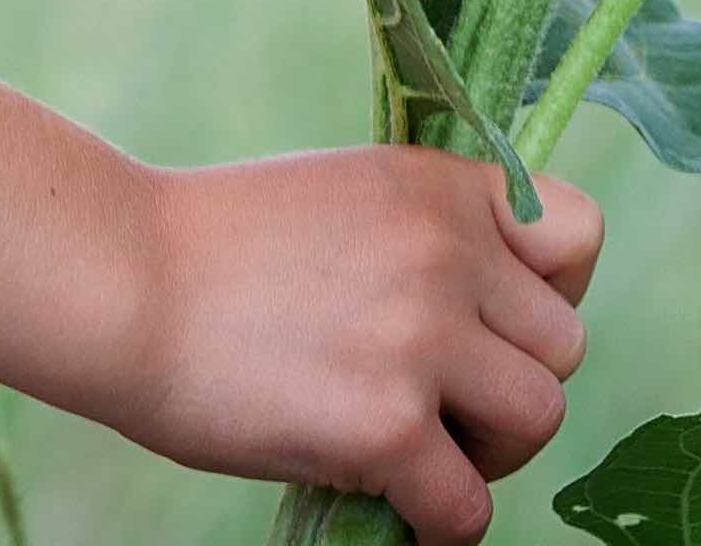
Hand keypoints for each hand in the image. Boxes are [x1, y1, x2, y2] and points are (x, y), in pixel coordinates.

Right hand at [113, 149, 603, 541]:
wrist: (120, 281)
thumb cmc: (212, 248)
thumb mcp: (345, 196)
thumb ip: (424, 236)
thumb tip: (488, 312)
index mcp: (439, 188)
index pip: (580, 234)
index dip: (553, 291)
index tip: (497, 324)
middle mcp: (447, 253)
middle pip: (563, 346)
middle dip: (512, 387)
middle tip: (445, 411)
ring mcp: (421, 338)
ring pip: (537, 420)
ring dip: (489, 454)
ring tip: (424, 458)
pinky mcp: (386, 425)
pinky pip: (467, 507)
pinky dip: (440, 525)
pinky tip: (397, 512)